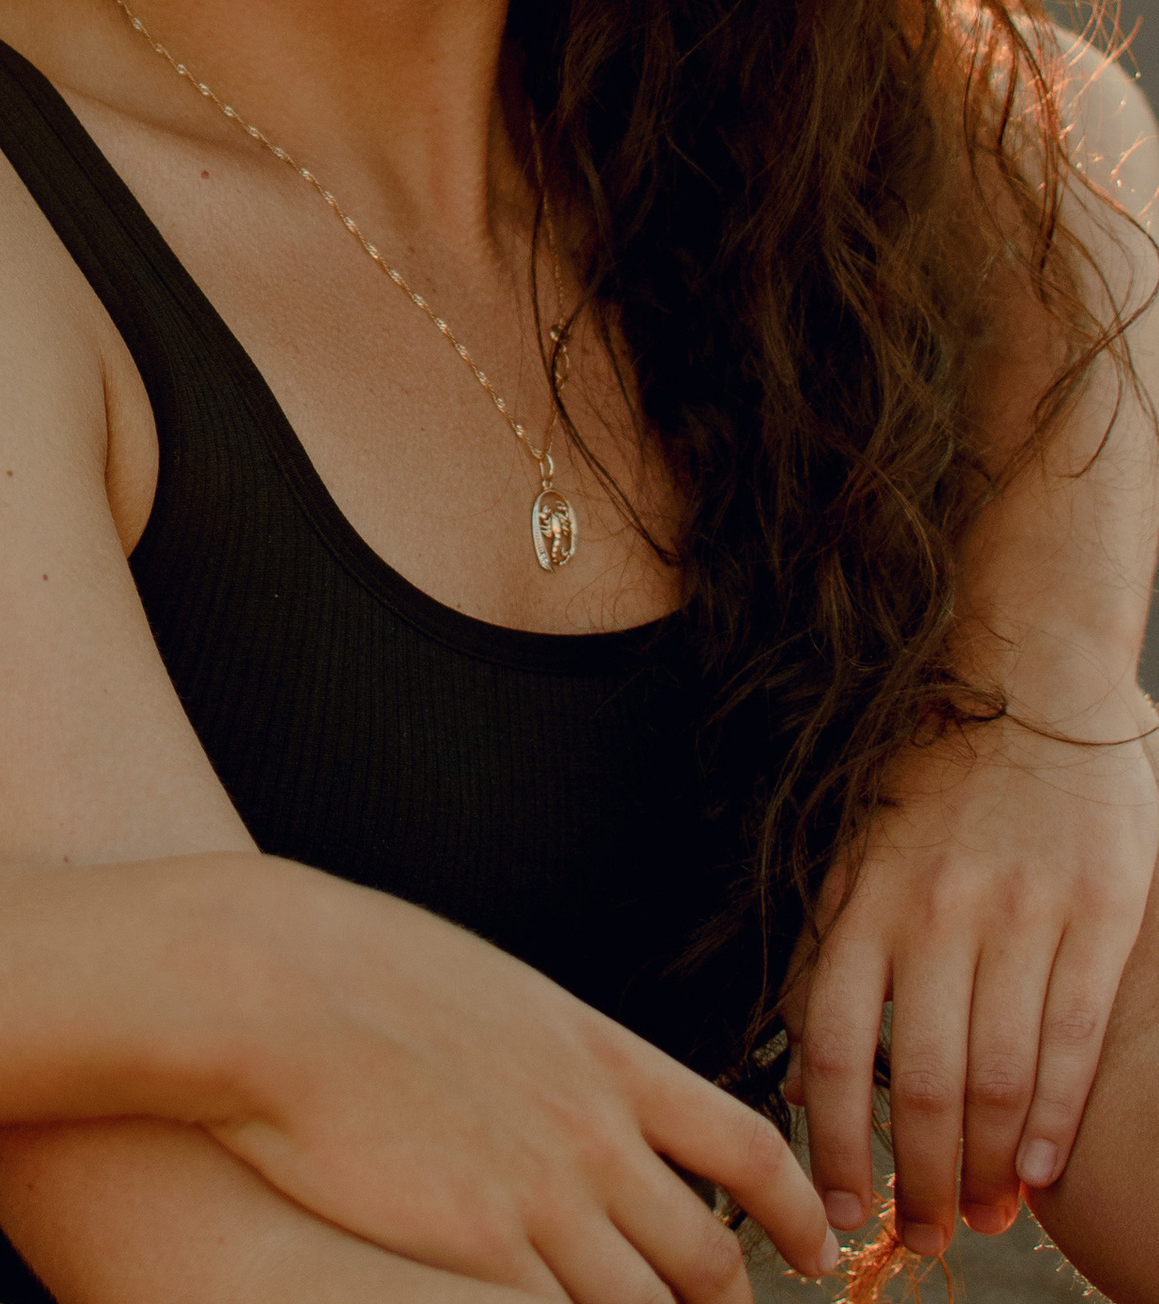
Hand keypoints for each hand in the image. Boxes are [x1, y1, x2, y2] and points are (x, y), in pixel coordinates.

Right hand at [189, 859, 839, 1301]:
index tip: (811, 1247)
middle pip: (706, 1259)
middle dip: (720, 1303)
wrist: (268, 985)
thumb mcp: (485, 984)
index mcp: (597, 1053)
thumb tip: (571, 1079)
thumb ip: (546, 1045)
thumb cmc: (349, 967)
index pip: (746, 1146)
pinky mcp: (479, 1252)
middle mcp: (590, 1131)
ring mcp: (540, 1199)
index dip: (793, 1211)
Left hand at [782, 684, 1158, 1256]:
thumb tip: (815, 1061)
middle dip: (917, 1178)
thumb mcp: (856, 845)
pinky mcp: (1095, 916)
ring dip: (984, 1169)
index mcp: (859, 895)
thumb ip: (841, 943)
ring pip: (995, 1076)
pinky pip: (1070, 1039)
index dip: (834, 1140)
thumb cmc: (930, 769)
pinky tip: (1035, 1173)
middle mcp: (932, 912)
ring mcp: (1018, 916)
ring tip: (978, 1221)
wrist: (1028, 670)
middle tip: (919, 1239)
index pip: (833, 1046)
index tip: (839, 1207)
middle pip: (917, 1083)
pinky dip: (1048, 1120)